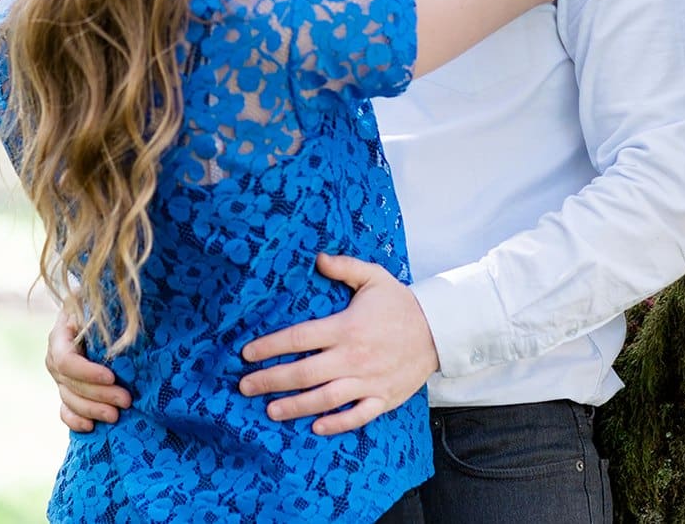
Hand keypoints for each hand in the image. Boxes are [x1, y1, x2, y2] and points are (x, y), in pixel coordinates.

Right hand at [46, 301, 130, 432]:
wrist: (95, 311)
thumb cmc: (102, 303)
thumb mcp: (99, 301)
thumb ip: (105, 310)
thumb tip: (126, 321)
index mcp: (61, 334)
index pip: (66, 360)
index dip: (87, 372)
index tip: (111, 377)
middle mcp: (55, 356)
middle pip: (70, 383)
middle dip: (98, 395)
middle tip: (126, 400)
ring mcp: (59, 376)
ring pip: (69, 399)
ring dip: (92, 410)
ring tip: (116, 416)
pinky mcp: (66, 389)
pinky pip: (64, 410)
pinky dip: (75, 420)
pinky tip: (91, 427)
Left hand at [237, 254, 438, 434]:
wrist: (439, 330)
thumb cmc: (401, 303)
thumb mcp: (374, 277)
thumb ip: (344, 267)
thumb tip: (317, 257)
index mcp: (346, 327)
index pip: (299, 338)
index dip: (270, 346)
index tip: (247, 353)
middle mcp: (353, 357)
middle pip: (304, 372)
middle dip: (271, 380)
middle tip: (245, 386)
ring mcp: (368, 381)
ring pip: (325, 398)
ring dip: (295, 406)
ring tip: (270, 410)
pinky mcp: (383, 398)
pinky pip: (357, 416)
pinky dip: (337, 424)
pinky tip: (316, 427)